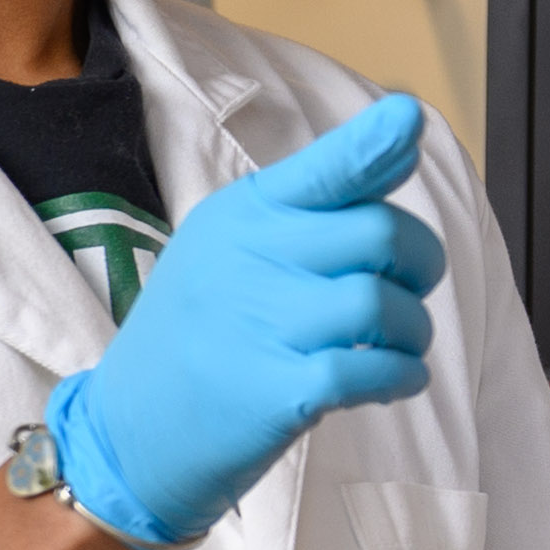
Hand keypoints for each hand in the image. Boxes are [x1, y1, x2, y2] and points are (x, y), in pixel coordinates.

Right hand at [46, 94, 446, 549]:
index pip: (324, 168)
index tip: (408, 118)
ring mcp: (258, 323)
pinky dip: (401, 376)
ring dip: (413, 331)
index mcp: (243, 214)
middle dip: (421, 264)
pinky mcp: (272, 392)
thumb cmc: (202, 333)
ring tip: (395, 347)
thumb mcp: (231, 250)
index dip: (376, 143)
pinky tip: (395, 381)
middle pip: (380, 234)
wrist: (128, 431)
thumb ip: (310, 210)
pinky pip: (370, 371)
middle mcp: (249, 257)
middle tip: (410, 290)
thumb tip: (399, 146)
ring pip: (382, 304)